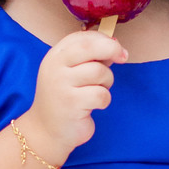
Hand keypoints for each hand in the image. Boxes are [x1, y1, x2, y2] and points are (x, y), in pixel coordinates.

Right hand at [19, 29, 127, 164]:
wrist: (46, 131)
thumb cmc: (64, 99)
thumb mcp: (71, 73)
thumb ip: (90, 58)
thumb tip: (115, 44)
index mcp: (55, 56)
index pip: (81, 37)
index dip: (103, 39)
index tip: (116, 47)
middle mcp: (55, 67)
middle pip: (90, 47)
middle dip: (111, 49)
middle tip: (122, 58)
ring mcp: (61, 85)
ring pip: (99, 72)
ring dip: (107, 82)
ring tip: (98, 91)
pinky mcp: (71, 104)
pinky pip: (101, 94)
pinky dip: (104, 100)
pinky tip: (93, 106)